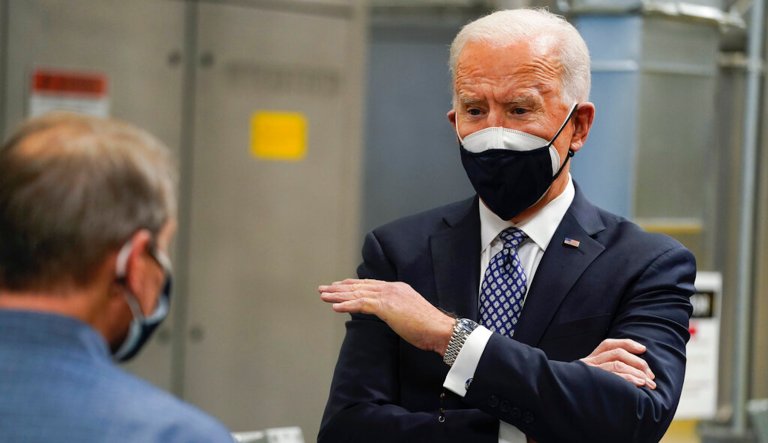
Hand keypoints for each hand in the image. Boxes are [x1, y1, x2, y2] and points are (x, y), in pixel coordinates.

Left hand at [319, 278, 454, 354]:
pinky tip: (335, 307)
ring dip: (338, 295)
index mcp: (397, 289)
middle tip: (323, 289)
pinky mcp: (386, 306)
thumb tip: (389, 315)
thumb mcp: (410, 314)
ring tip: (323, 296)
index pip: (370, 285)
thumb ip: (397, 311)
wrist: (440, 330)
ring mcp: (389, 296)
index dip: (352, 285)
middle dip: (340, 288)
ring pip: (357, 293)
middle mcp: (391, 288)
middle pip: (360, 286)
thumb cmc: (429, 327)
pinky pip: (361, 304)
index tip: (339, 286)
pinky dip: (347, 305)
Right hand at [580, 339, 655, 388]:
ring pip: (617, 364)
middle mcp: (589, 363)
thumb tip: (636, 368)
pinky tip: (639, 384)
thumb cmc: (589, 392)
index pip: (608, 344)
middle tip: (651, 376)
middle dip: (638, 362)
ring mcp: (591, 373)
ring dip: (637, 373)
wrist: (568, 408)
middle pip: (617, 353)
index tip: (643, 349)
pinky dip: (630, 379)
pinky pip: (615, 377)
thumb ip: (608, 370)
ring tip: (649, 383)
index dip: (627, 344)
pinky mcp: (595, 383)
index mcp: (590, 359)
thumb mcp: (595, 377)